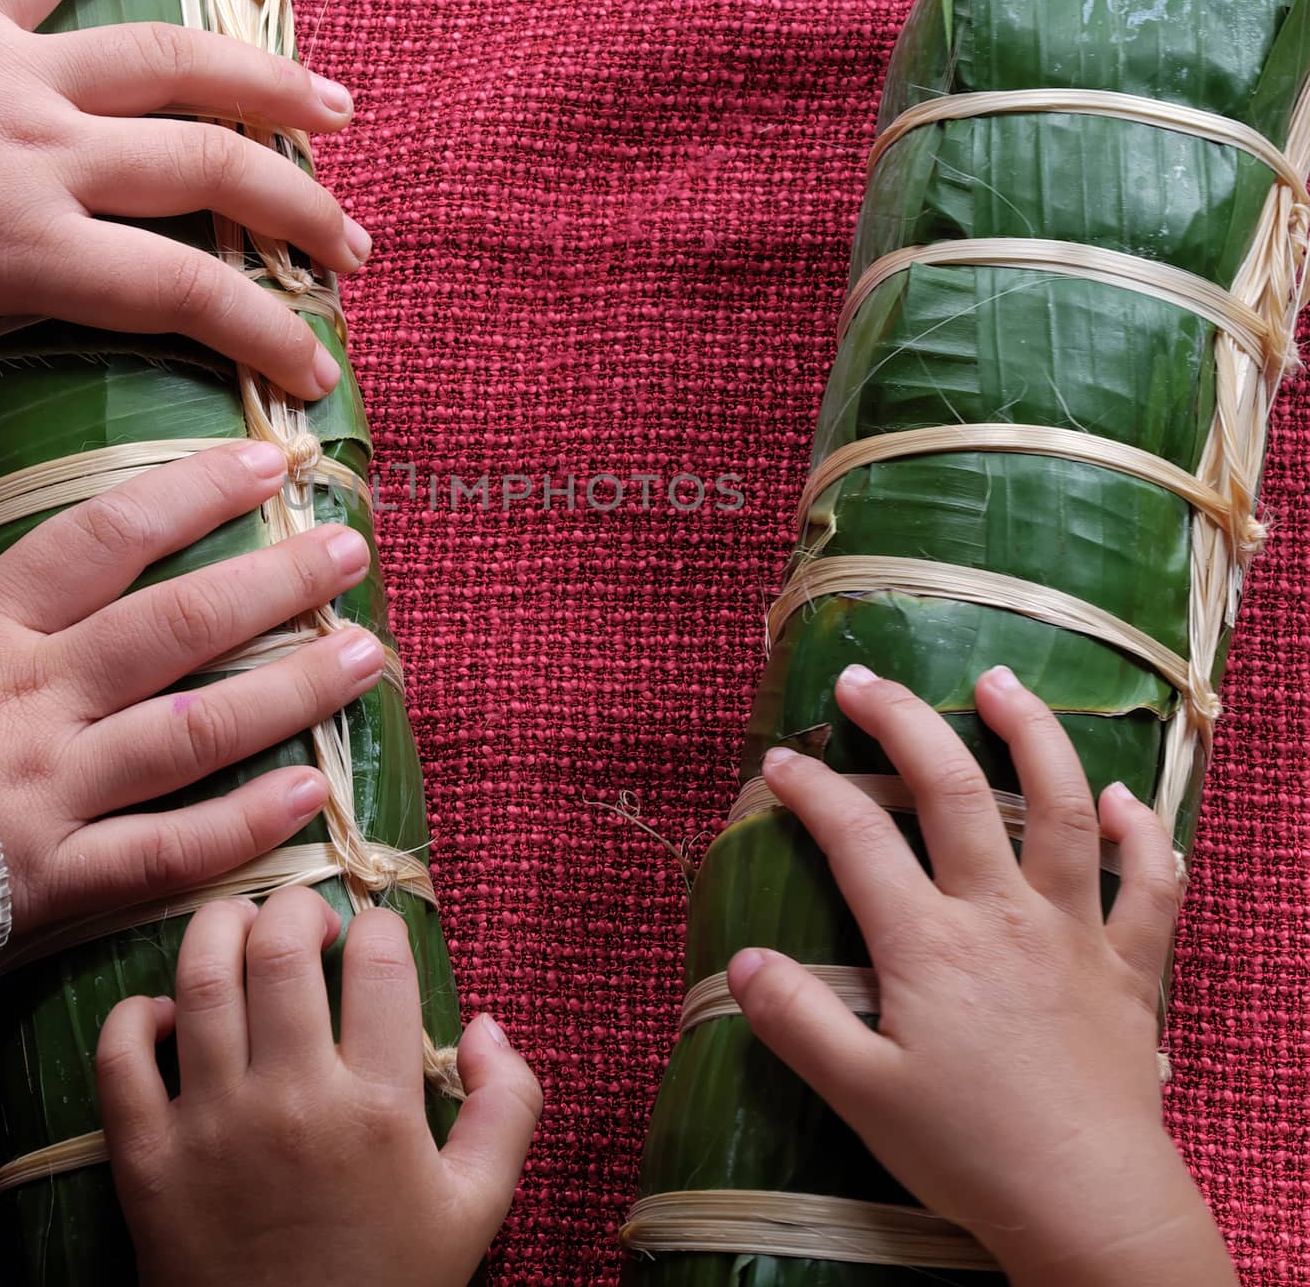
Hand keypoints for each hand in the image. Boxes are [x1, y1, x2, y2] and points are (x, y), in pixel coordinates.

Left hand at [0, 0, 366, 543]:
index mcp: (34, 248)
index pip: (183, 295)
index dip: (264, 333)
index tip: (317, 368)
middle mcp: (53, 155)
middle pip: (211, 173)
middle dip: (297, 212)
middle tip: (353, 247)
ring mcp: (24, 74)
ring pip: (175, 65)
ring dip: (267, 83)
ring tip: (336, 109)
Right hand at [0, 442, 384, 936]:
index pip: (106, 538)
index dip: (194, 494)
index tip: (267, 465)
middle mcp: (34, 698)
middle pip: (176, 625)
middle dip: (275, 582)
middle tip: (351, 551)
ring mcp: (52, 787)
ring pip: (195, 729)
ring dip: (292, 691)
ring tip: (366, 656)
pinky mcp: (57, 875)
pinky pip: (168, 848)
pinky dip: (244, 826)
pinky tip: (313, 796)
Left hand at [97, 888, 542, 1286]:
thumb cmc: (388, 1284)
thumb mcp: (477, 1207)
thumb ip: (508, 1105)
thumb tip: (487, 1023)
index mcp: (378, 1106)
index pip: (381, 960)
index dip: (382, 925)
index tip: (377, 936)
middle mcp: (293, 1098)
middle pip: (283, 946)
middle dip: (299, 906)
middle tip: (309, 921)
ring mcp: (212, 1126)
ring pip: (203, 977)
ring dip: (221, 928)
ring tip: (242, 932)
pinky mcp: (147, 1161)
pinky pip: (120, 1056)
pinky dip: (135, 1015)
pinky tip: (169, 1015)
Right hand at [727, 664, 1235, 1286]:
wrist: (1090, 1210)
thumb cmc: (969, 1151)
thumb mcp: (861, 1095)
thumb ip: (797, 1020)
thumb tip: (739, 957)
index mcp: (929, 943)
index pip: (856, 839)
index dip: (811, 789)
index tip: (779, 759)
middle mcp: (1001, 915)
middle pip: (953, 792)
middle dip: (903, 724)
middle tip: (864, 680)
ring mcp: (1074, 932)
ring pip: (1059, 810)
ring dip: (1031, 736)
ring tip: (999, 681)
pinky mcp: (1129, 966)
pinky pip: (1150, 887)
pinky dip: (1143, 835)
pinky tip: (1120, 798)